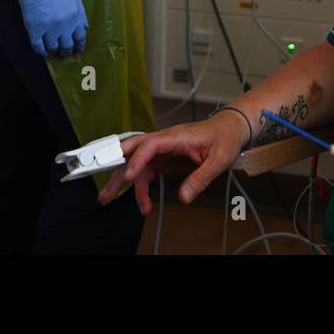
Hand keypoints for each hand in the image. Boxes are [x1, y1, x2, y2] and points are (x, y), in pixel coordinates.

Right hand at [0, 0, 86, 56]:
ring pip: (53, 47)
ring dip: (54, 50)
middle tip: (64, 52)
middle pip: (67, 45)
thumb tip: (83, 28)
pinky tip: (43, 51)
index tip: (77, 50)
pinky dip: (41, 51)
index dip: (78, 46)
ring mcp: (49, 28)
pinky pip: (38, 46)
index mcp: (76, 17)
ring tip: (53, 50)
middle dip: (66, 51)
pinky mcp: (34, 28)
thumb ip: (80, 13)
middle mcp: (65, 25)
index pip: (80, 38)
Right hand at [97, 110, 250, 212]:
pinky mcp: (163, 159)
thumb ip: (201, 178)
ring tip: (108, 199)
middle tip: (104, 184)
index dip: (137, 160)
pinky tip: (143, 204)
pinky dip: (140, 187)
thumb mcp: (219, 160)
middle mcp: (164, 141)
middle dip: (114, 167)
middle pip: (132, 150)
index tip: (128, 177)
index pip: (149, 145)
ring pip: (134, 163)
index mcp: (176, 136)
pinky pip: (145, 172)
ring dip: (121, 181)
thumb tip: (184, 198)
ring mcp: (161, 149)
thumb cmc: (224, 138)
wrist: (229, 129)